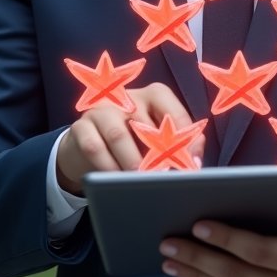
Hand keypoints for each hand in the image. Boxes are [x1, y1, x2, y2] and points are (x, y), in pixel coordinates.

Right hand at [55, 83, 204, 192]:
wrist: (87, 146)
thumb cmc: (133, 141)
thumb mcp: (156, 139)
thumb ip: (178, 144)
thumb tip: (195, 159)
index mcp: (153, 95)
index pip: (173, 112)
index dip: (184, 140)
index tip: (191, 165)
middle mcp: (127, 97)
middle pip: (145, 125)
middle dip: (158, 155)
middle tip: (166, 177)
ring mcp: (101, 109)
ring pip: (119, 135)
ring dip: (132, 161)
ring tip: (141, 180)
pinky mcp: (81, 126)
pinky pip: (95, 147)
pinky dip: (107, 166)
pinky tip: (115, 180)